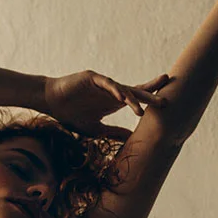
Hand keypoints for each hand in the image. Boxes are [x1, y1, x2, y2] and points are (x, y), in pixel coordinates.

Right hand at [44, 69, 173, 141]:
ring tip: (141, 109)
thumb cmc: (71, 114)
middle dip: (151, 94)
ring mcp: (103, 83)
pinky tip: (121, 97)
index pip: (136, 98)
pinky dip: (114, 90)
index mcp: (114, 101)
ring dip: (132, 99)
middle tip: (166, 100)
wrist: (51, 101)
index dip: (150, 99)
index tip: (166, 103)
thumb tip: (130, 139)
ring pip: (122, 90)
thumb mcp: (95, 129)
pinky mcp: (91, 78)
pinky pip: (106, 84)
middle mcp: (112, 91)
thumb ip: (112, 132)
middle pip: (136, 91)